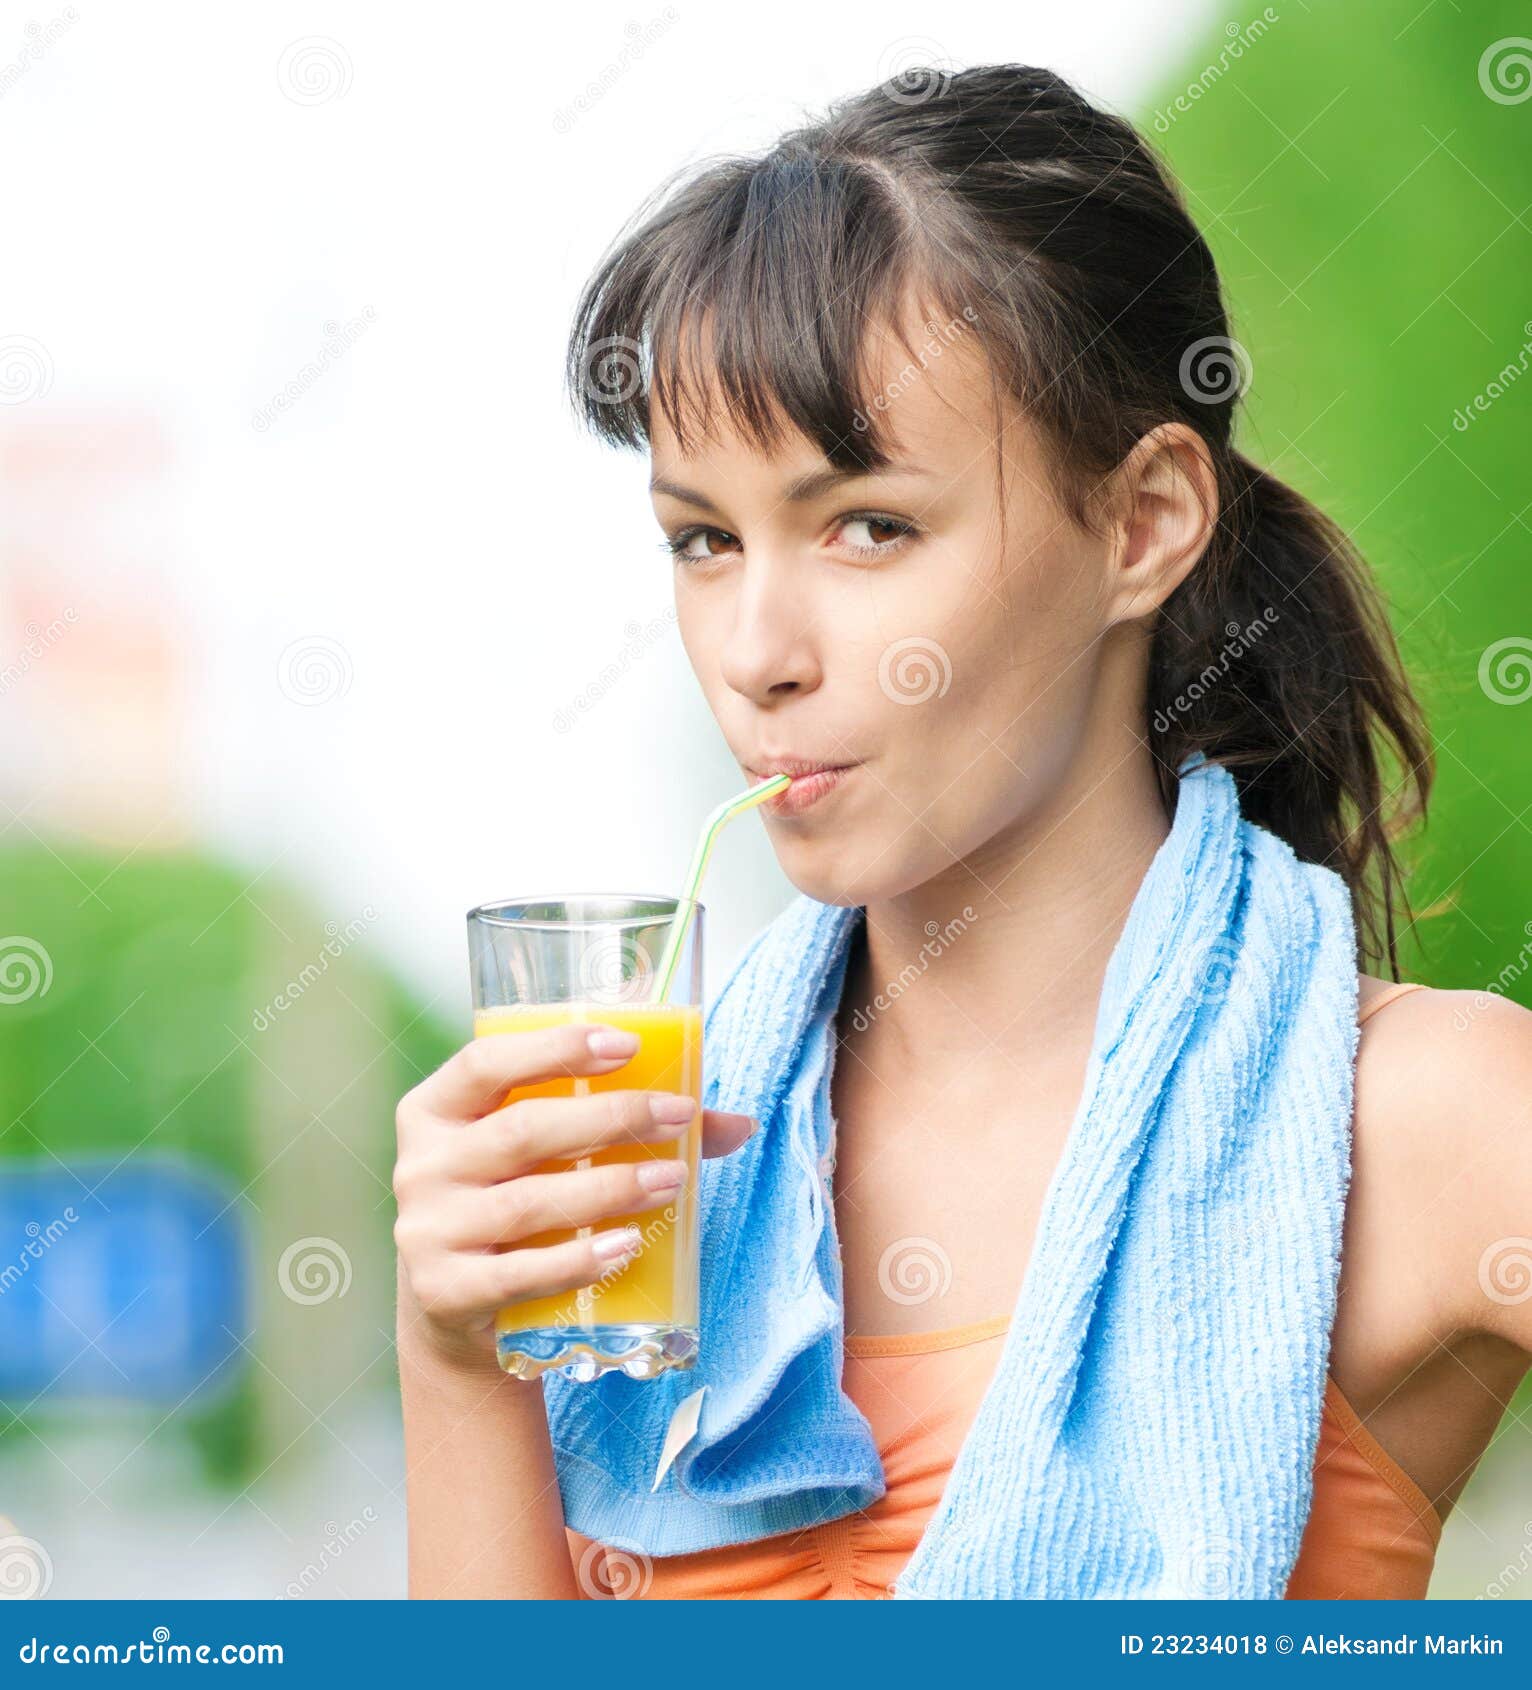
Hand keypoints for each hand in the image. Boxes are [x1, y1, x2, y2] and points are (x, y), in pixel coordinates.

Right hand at [393, 1023, 754, 1371]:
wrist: (459, 1310)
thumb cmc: (516, 1204)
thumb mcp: (548, 1156)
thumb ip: (629, 1128)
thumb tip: (739, 1123)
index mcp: (435, 1110)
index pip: (487, 1062)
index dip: (556, 1048)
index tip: (628, 1045)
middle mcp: (421, 1165)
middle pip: (522, 1130)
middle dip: (610, 1118)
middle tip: (678, 1114)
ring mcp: (427, 1231)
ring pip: (528, 1202)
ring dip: (608, 1188)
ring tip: (671, 1181)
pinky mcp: (445, 1292)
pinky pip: (518, 1274)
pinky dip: (577, 1259)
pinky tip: (626, 1245)